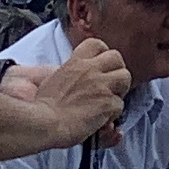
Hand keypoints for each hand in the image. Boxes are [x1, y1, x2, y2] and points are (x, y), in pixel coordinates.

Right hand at [13, 36, 131, 143]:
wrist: (45, 123)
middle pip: (117, 57)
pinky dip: (113, 114)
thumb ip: (69, 74)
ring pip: (125, 78)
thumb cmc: (43, 107)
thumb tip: (74, 79)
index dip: (102, 54)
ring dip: (120, 90)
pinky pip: (120, 105)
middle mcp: (90, 70)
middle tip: (110, 84)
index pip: (97, 45)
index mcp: (75, 63)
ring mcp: (101, 86)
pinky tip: (102, 120)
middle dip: (116, 70)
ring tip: (110, 100)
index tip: (100, 66)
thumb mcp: (52, 80)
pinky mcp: (107, 103)